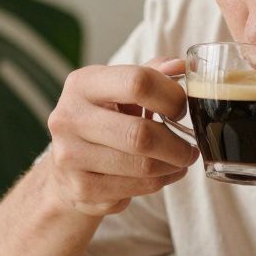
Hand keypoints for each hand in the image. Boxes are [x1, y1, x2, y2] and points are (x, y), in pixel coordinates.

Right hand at [45, 58, 199, 216]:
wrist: (66, 169)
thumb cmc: (104, 121)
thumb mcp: (120, 90)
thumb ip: (152, 74)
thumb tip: (181, 66)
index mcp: (82, 84)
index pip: (137, 82)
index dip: (171, 96)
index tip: (182, 108)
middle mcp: (69, 118)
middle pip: (141, 134)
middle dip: (176, 144)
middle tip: (189, 147)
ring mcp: (71, 156)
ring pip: (143, 166)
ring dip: (172, 166)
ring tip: (179, 160)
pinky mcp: (81, 189)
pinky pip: (137, 188)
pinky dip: (159, 183)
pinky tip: (162, 175)